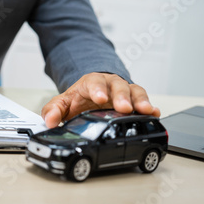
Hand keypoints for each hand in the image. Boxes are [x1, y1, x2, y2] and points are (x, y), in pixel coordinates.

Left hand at [41, 73, 159, 127]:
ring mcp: (124, 92)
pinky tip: (154, 114)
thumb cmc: (79, 100)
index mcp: (91, 83)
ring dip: (140, 101)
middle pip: (118, 86)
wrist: (91, 97)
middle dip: (122, 96)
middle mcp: (110, 85)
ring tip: (146, 110)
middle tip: (124, 107)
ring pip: (135, 92)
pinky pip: (144, 102)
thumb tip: (49, 121)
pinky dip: (150, 108)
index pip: (94, 82)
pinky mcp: (134, 102)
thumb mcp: (63, 104)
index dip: (98, 89)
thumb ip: (53, 110)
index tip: (100, 99)